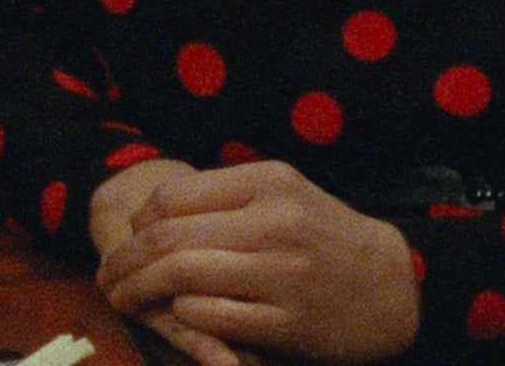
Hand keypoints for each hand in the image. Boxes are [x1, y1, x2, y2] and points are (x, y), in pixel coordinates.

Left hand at [95, 159, 417, 364]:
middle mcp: (274, 223)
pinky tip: (178, 314)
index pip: (171, 198)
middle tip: (107, 277)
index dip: (137, 222)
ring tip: (123, 298)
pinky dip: (184, 314)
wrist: (398, 285)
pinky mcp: (289, 322)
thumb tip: (150, 214)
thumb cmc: (325, 236)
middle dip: (124, 261)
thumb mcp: (283, 195)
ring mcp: (282, 274)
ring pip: (182, 276)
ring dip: (140, 290)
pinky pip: (213, 316)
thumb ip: (224, 196)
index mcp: (267, 183)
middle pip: (168, 238)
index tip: (128, 239)